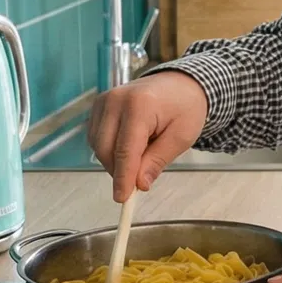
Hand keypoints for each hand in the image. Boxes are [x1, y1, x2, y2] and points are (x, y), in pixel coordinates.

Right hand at [87, 70, 209, 201]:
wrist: (180, 84)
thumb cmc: (185, 107)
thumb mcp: (181, 137)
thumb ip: (158, 160)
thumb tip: (139, 184)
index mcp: (140, 105)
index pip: (126, 150)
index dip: (123, 178)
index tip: (122, 198)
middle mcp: (116, 100)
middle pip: (106, 149)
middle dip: (120, 171)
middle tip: (138, 181)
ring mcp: (104, 101)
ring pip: (98, 146)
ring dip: (115, 161)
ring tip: (142, 155)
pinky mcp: (99, 105)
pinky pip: (96, 137)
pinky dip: (110, 150)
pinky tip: (130, 147)